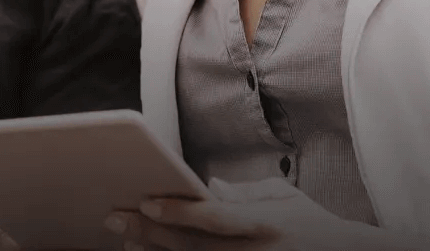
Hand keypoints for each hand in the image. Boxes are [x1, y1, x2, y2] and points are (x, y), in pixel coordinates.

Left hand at [103, 178, 390, 250]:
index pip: (213, 218)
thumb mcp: (286, 201)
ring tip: (124, 242)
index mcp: (263, 223)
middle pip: (190, 246)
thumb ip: (247, 191)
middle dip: (148, 232)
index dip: (178, 212)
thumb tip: (208, 185)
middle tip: (113, 218)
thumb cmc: (316, 229)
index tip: (146, 202)